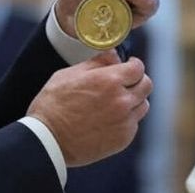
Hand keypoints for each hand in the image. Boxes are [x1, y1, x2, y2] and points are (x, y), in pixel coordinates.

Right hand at [27, 51, 152, 166]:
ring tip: (116, 101)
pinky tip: (109, 118)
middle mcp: (121, 101)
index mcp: (109, 81)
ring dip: (134, 100)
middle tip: (124, 82)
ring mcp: (124, 121)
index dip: (133, 64)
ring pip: (143, 105)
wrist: (48, 140)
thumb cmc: (54, 105)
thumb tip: (114, 55)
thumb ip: (96, 62)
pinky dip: (126, 119)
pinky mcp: (123, 139)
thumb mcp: (70, 74)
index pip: (138, 67)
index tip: (128, 65)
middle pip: (146, 85)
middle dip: (137, 80)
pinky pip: (134, 124)